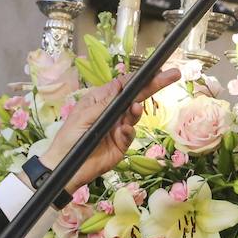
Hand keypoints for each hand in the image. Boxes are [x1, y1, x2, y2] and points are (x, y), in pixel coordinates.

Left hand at [41, 68, 180, 190]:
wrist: (65, 168)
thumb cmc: (69, 138)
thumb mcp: (84, 116)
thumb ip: (104, 102)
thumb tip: (120, 83)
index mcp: (101, 100)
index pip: (123, 85)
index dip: (139, 77)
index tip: (156, 70)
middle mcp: (112, 111)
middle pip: (136, 96)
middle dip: (153, 85)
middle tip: (172, 75)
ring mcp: (118, 127)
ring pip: (134, 114)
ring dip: (136, 110)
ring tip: (135, 109)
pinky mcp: (121, 144)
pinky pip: (130, 134)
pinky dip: (128, 131)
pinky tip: (123, 131)